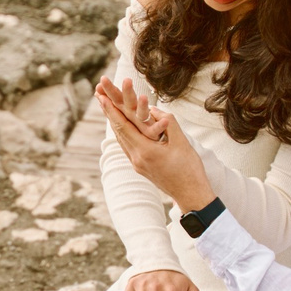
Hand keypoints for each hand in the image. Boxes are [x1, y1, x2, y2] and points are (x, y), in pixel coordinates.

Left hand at [96, 79, 214, 211]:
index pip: (124, 127)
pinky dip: (123, 133)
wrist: (190, 194)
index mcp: (146, 152)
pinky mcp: (140, 167)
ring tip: (107, 107)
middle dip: (109, 113)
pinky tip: (122, 126)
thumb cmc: (189, 169)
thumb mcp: (182, 142)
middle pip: (118, 132)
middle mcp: (137, 159)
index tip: (102, 97)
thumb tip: (153, 109)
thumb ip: (168, 123)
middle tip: (100, 96)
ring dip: (114, 122)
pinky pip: (127, 146)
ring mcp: (137, 164)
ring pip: (122, 140)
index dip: (112, 111)